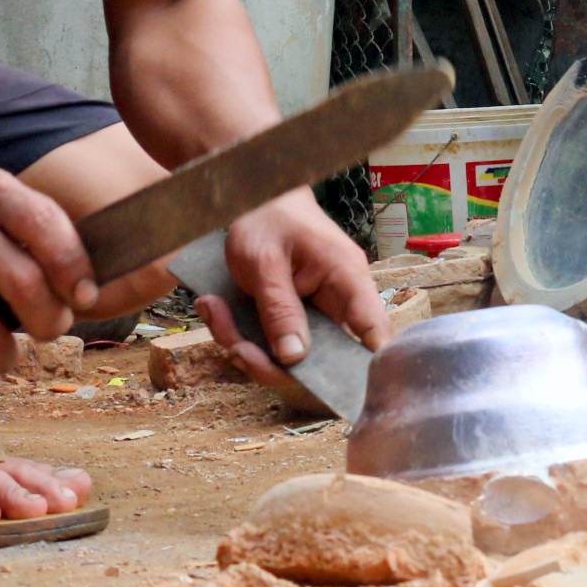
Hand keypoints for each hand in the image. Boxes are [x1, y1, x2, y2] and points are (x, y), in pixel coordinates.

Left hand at [192, 191, 389, 389]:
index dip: (364, 368)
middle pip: (321, 359)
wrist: (250, 195)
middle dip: (272, 364)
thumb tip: (295, 358)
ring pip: (288, 357)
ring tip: (213, 311)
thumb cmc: (266, 216)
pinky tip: (214, 307)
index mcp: (347, 280)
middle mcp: (336, 302)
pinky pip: (268, 343)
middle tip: (235, 348)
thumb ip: (280, 309)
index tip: (332, 391)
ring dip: (245, 345)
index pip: (374, 332)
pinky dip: (237, 333)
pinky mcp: (289, 317)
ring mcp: (313, 312)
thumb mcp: (265, 262)